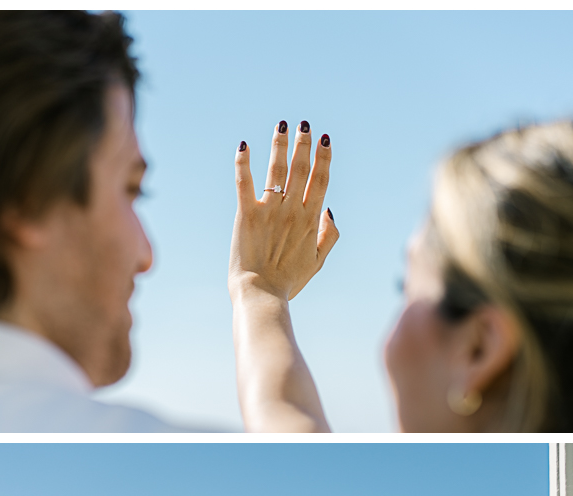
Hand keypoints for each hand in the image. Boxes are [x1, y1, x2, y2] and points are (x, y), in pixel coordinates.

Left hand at [228, 121, 338, 302]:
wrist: (262, 294)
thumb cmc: (288, 281)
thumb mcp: (318, 262)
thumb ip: (329, 235)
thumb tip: (329, 209)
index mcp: (311, 220)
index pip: (320, 180)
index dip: (324, 157)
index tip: (324, 138)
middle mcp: (292, 211)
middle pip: (300, 169)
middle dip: (303, 144)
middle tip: (304, 125)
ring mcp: (269, 211)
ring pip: (276, 170)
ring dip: (280, 145)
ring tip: (281, 125)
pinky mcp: (246, 215)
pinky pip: (244, 183)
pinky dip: (243, 163)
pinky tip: (244, 145)